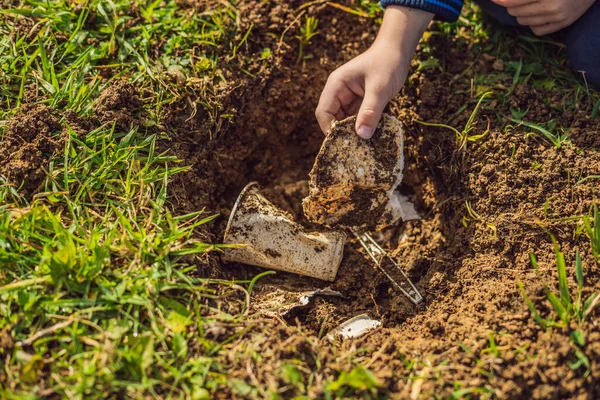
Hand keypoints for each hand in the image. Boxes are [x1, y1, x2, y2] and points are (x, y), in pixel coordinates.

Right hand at [315, 6, 432, 138]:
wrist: (398, 51)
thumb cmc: (387, 63)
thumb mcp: (379, 88)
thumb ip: (370, 111)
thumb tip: (362, 135)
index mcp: (336, 86)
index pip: (323, 112)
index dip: (329, 129)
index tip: (342, 144)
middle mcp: (339, 93)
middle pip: (332, 119)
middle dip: (342, 134)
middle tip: (355, 149)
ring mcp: (349, 98)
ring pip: (345, 122)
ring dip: (353, 132)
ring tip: (364, 146)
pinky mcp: (359, 103)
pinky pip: (356, 119)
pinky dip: (363, 127)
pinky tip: (372, 136)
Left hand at [492, 0, 595, 34]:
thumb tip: (503, 0)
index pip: (513, 1)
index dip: (500, 0)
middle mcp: (552, 5)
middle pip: (515, 12)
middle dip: (512, 5)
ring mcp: (558, 16)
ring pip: (523, 21)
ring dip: (521, 13)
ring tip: (532, 4)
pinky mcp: (562, 24)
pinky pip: (536, 30)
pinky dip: (532, 23)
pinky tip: (539, 13)